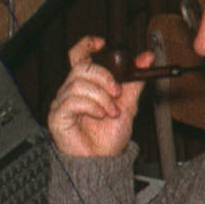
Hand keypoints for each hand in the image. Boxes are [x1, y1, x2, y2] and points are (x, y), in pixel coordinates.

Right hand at [48, 33, 147, 158]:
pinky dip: (91, 106)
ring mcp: (61, 102)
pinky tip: (100, 115)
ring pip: (79, 84)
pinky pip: (72, 101)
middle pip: (81, 67)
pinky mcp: (56, 116)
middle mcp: (70, 90)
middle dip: (104, 76)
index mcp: (86, 83)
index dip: (87, 44)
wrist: (105, 161)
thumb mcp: (129, 103)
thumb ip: (135, 80)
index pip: (78, 55)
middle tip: (118, 92)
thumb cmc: (110, 135)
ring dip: (101, 97)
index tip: (103, 43)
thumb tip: (147, 57)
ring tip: (112, 112)